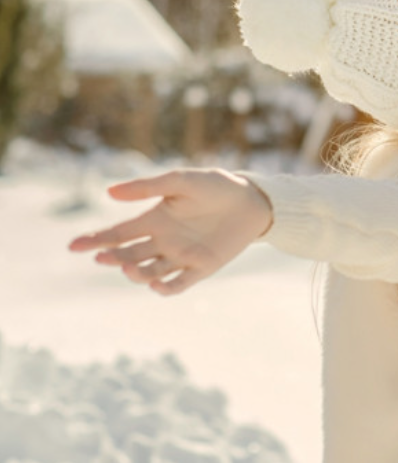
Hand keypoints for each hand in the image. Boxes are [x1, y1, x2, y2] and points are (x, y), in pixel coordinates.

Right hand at [69, 169, 272, 295]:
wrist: (251, 200)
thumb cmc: (215, 186)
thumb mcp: (181, 181)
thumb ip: (148, 187)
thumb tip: (110, 192)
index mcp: (153, 220)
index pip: (118, 234)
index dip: (95, 240)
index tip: (74, 246)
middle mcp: (163, 241)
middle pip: (129, 256)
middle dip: (114, 258)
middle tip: (105, 257)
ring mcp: (181, 256)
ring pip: (149, 272)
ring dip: (137, 274)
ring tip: (129, 269)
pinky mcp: (201, 268)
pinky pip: (179, 283)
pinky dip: (166, 288)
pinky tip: (156, 285)